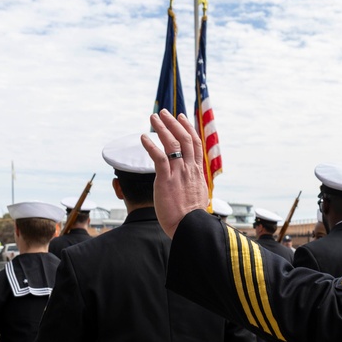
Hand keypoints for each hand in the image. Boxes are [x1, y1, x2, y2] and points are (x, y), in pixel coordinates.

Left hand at [143, 110, 208, 237]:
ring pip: (172, 144)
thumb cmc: (191, 218)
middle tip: (165, 112)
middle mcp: (190, 169)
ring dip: (162, 128)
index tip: (182, 118)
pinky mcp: (166, 180)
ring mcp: (179, 174)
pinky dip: (151, 145)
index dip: (188, 129)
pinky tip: (143, 137)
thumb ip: (193, 185)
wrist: (189, 228)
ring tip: (153, 117)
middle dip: (174, 123)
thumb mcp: (197, 196)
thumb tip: (192, 184)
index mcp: (198, 172)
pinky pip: (159, 157)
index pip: (195, 144)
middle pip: (184, 139)